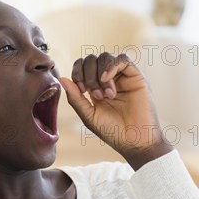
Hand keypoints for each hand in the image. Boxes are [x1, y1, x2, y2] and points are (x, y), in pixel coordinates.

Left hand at [60, 53, 172, 168]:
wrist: (134, 141)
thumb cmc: (112, 132)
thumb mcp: (88, 115)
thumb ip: (75, 98)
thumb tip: (62, 78)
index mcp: (95, 87)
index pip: (82, 66)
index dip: (77, 72)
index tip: (81, 91)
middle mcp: (109, 80)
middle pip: (92, 59)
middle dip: (88, 75)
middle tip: (96, 95)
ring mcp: (122, 77)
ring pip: (106, 57)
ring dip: (100, 74)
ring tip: (107, 95)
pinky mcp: (136, 76)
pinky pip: (123, 59)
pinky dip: (112, 66)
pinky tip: (107, 79)